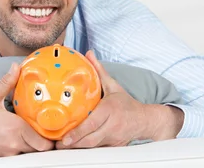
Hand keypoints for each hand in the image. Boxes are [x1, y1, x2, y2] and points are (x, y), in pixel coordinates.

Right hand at [0, 62, 54, 157]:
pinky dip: (21, 150)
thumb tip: (16, 68)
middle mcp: (15, 143)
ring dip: (32, 146)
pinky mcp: (4, 159)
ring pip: (30, 153)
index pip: (44, 139)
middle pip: (40, 149)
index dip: (49, 135)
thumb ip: (6, 82)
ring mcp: (9, 154)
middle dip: (43, 141)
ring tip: (30, 135)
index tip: (49, 127)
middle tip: (42, 131)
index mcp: (16, 128)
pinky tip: (16, 140)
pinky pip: (19, 156)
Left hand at [56, 51, 183, 149]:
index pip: (93, 124)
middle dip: (73, 143)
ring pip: (93, 147)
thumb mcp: (113, 85)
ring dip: (77, 148)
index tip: (65, 137)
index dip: (78, 132)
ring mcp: (113, 138)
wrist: (146, 120)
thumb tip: (89, 54)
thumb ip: (99, 71)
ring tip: (61, 146)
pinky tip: (74, 148)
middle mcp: (112, 126)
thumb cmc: (126, 103)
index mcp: (110, 110)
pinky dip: (86, 150)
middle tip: (57, 143)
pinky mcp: (113, 146)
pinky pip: (98, 149)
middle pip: (91, 139)